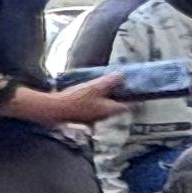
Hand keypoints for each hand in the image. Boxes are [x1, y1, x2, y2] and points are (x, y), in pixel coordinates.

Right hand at [8, 78, 134, 126]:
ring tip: (105, 86)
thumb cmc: (76, 98)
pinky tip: (90, 92)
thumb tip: (123, 75)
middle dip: (119, 97)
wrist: (53, 109)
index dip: (135, 98)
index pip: (129, 105)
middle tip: (121, 85)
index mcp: (110, 110)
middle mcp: (103, 116)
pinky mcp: (82, 115)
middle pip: (117, 107)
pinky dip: (96, 100)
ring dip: (107, 98)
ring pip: (105, 107)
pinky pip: (94, 107)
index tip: (138, 90)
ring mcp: (92, 117)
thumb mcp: (95, 86)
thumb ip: (110, 81)